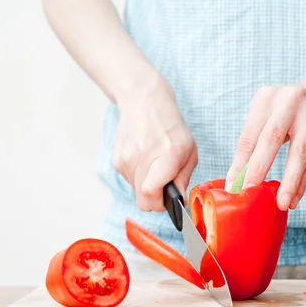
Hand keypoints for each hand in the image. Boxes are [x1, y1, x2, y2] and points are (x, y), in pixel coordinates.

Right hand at [113, 75, 196, 211]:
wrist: (143, 101)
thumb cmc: (170, 126)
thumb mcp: (189, 150)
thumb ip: (183, 178)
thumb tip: (178, 201)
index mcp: (166, 154)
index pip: (151, 194)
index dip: (160, 205)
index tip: (168, 201)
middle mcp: (143, 157)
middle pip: (142, 200)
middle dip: (155, 200)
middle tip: (164, 188)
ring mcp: (126, 158)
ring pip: (136, 192)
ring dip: (146, 186)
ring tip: (154, 165)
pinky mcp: (116, 159)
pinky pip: (129, 180)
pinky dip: (138, 176)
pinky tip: (144, 159)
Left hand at [225, 82, 305, 210]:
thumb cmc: (286, 111)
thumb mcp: (267, 115)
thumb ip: (254, 142)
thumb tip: (238, 179)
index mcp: (266, 98)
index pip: (249, 135)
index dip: (240, 163)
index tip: (233, 187)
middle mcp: (289, 102)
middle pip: (272, 139)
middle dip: (259, 168)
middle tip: (250, 192)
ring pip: (299, 153)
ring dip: (289, 182)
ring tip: (281, 203)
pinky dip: (303, 182)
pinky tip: (294, 197)